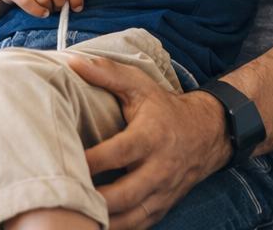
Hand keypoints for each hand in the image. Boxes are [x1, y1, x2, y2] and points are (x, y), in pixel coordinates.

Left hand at [66, 55, 232, 228]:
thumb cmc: (164, 108)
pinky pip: (140, 224)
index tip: (67, 161)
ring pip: (132, 216)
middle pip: (125, 193)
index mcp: (150, 137)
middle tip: (65, 196)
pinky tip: (93, 225)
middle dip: (95, 199)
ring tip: (75, 217)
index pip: (119, 152)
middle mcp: (159, 168)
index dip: (93, 160)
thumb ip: (107, 73)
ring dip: (105, 220)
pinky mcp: (163, 206)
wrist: (207, 134)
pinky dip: (118, 228)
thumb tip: (73, 60)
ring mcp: (163, 191)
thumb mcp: (140, 85)